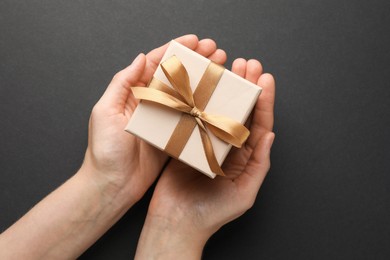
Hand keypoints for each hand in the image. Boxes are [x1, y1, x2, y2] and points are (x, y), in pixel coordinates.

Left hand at [81, 35, 227, 206]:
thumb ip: (122, 83)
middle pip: (176, 76)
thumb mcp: (106, 112)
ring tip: (222, 69)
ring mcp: (163, 119)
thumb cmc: (105, 151)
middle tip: (217, 52)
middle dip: (196, 61)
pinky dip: (202, 106)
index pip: (156, 64)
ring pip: (186, 94)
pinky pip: (189, 117)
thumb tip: (141, 57)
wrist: (112, 185)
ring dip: (204, 80)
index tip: (195, 41)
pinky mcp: (172, 136)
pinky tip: (216, 99)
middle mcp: (150, 103)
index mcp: (133, 93)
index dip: (175, 49)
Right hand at [135, 58, 274, 258]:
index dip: (263, 100)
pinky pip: (195, 116)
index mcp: (244, 157)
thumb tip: (270, 136)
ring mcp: (206, 141)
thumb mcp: (244, 194)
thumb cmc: (211, 214)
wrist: (175, 223)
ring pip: (218, 108)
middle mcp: (227, 146)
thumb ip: (259, 165)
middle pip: (240, 111)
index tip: (265, 77)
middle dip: (247, 86)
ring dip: (225, 87)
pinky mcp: (186, 141)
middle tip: (248, 63)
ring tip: (229, 65)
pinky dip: (200, 99)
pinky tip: (203, 84)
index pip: (258, 124)